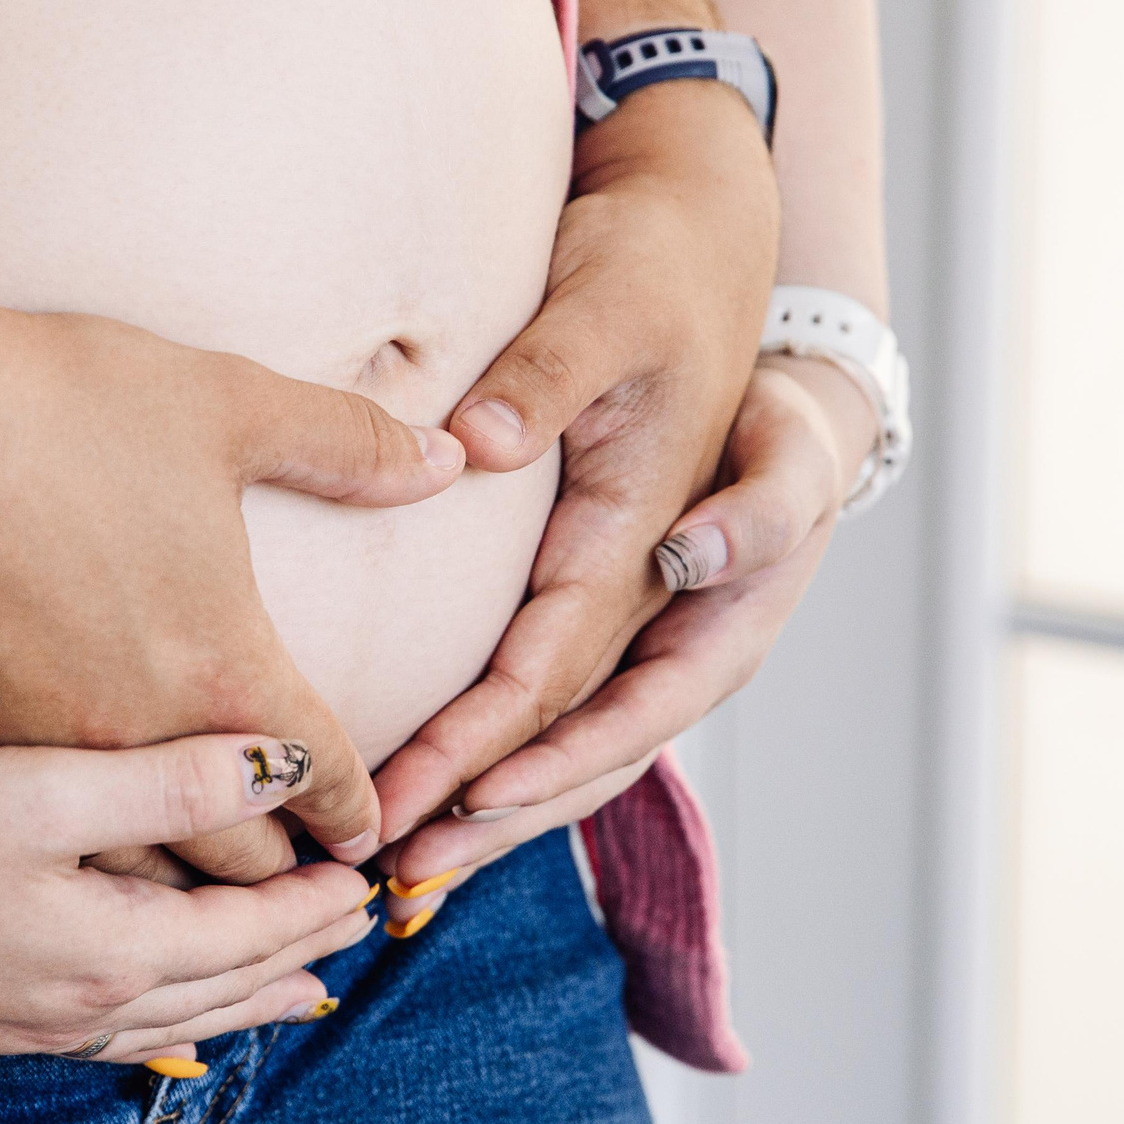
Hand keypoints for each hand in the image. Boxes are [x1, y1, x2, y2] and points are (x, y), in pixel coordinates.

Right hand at [0, 279, 466, 884]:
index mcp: (216, 670)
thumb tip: (452, 457)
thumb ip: (344, 445)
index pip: (317, 775)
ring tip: (212, 930)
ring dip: (180, 909)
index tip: (366, 835)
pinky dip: (57, 878)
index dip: (354, 810)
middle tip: (305, 903)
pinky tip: (65, 881)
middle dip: (279, 886)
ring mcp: (23, 767)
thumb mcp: (218, 405)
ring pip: (124, 883)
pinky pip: (10, 850)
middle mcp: (132, 746)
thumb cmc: (41, 403)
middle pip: (231, 860)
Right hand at [0, 731, 375, 1060]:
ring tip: (287, 998)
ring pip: (164, 1018)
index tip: (372, 878)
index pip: (247, 933)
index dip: (314, 905)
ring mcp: (19, 1021)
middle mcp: (76, 1002)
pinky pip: (100, 1033)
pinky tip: (150, 1018)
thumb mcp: (44, 786)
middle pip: (217, 984)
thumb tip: (287, 769)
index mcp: (110, 949)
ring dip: (235, 1001)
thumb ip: (172, 782)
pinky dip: (156, 1022)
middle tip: (358, 936)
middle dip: (293, 960)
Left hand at [374, 82, 777, 847]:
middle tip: (406, 873)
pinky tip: (454, 798)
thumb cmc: (658, 277)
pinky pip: (577, 697)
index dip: (498, 739)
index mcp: (675, 532)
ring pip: (589, 735)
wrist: (717, 251)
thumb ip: (548, 379)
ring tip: (419, 870)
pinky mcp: (629, 589)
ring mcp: (664, 599)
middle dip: (499, 810)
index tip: (428, 796)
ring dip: (508, 807)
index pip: (569, 664)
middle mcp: (686, 591)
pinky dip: (520, 758)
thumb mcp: (605, 308)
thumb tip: (475, 449)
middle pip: (590, 734)